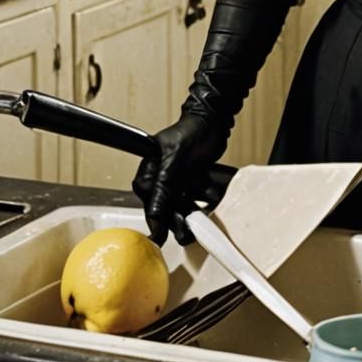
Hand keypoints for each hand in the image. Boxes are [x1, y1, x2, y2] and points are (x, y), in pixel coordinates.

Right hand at [132, 113, 227, 245]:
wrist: (213, 119)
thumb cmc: (190, 132)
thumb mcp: (174, 161)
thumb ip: (164, 189)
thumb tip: (154, 217)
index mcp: (148, 176)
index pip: (152, 208)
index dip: (159, 225)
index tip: (163, 241)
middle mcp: (160, 181)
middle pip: (168, 211)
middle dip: (181, 220)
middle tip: (193, 231)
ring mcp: (177, 182)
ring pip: (184, 207)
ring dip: (196, 212)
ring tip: (205, 216)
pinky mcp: (192, 181)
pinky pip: (198, 198)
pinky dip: (206, 199)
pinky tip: (213, 195)